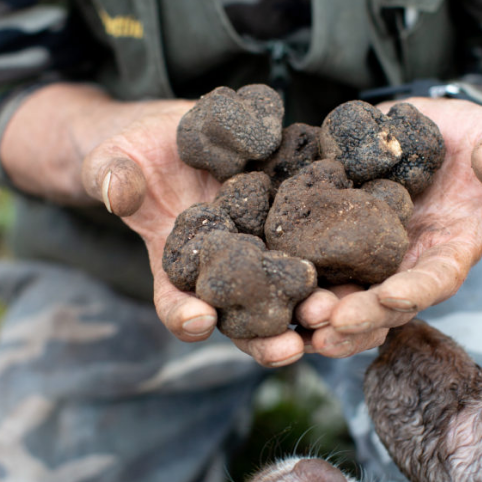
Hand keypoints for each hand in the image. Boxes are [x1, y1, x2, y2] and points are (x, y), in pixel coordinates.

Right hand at [81, 100, 331, 366]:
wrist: (177, 133)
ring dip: (312, 306)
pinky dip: (341, 254)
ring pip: (290, 287)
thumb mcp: (114, 162)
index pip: (175, 302)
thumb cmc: (134, 155)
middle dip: (266, 335)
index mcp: (175, 268)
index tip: (198, 321)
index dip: (185, 315)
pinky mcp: (291, 217)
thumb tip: (118, 190)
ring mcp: (261, 245)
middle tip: (290, 348)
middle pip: (245, 315)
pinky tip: (368, 261)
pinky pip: (317, 239)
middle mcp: (224, 267)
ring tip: (334, 315)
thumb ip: (113, 178)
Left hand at [296, 97, 481, 351]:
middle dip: (358, 317)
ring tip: (302, 318)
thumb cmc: (469, 141)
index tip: (392, 295)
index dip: (416, 291)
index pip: (436, 279)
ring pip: (348, 302)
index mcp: (450, 251)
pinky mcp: (338, 249)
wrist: (425, 136)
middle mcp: (408, 268)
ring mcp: (372, 264)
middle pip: (384, 307)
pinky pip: (318, 273)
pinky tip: (278, 292)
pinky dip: (299, 286)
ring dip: (324, 316)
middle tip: (328, 322)